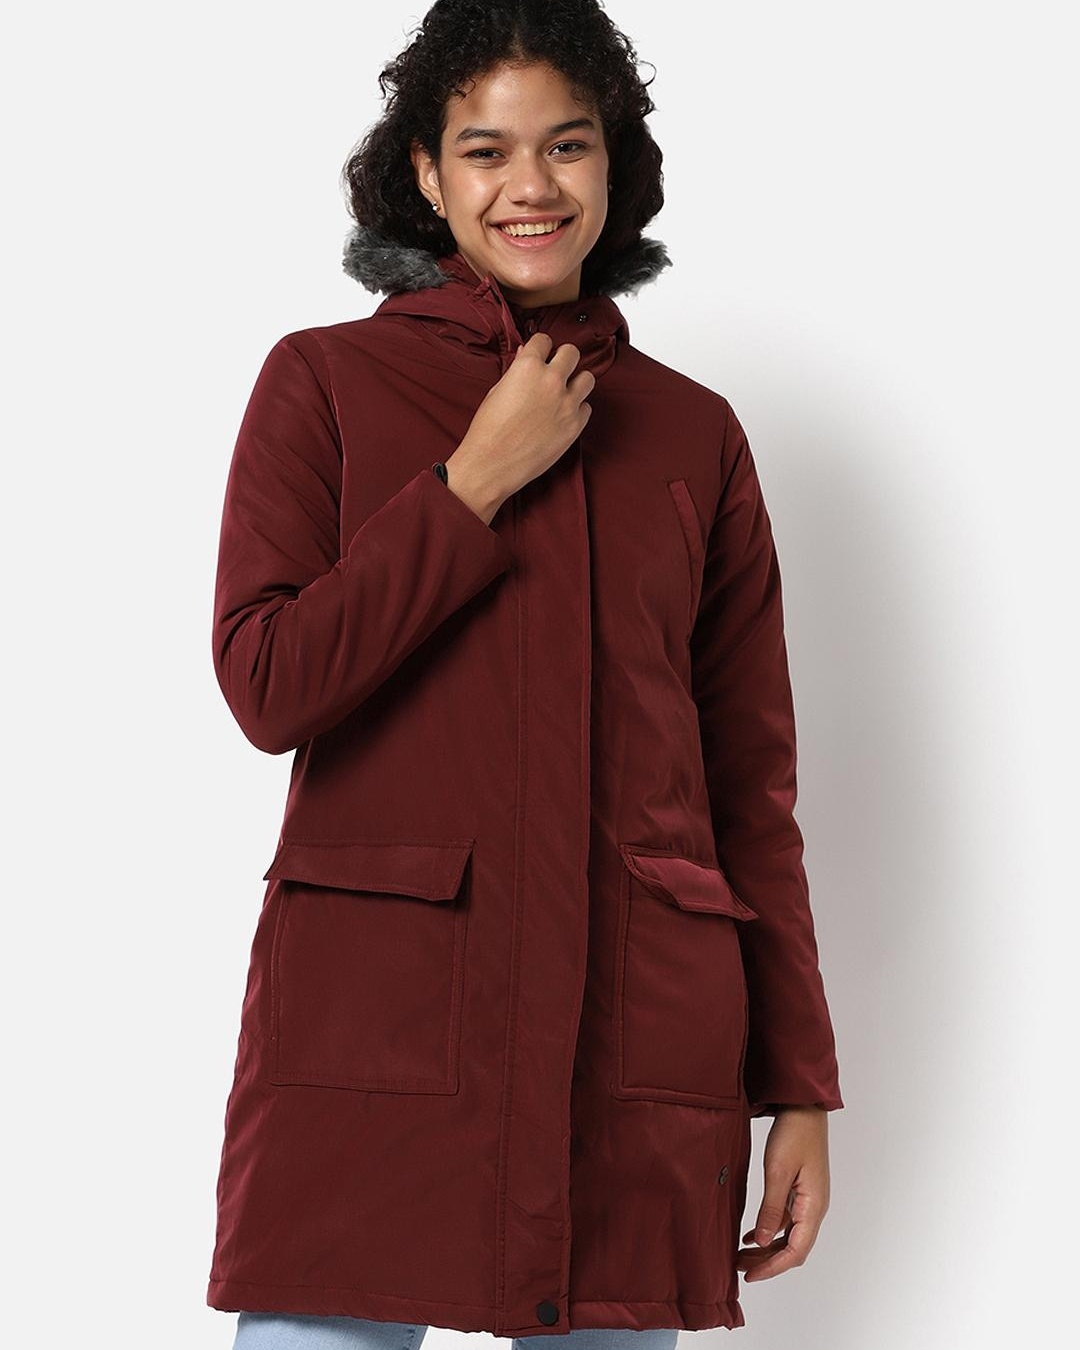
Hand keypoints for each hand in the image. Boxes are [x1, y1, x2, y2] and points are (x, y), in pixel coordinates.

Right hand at [446, 333, 594, 520]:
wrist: (492, 464)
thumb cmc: (489, 429)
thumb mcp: (497, 391)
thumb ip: (517, 370)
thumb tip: (526, 354)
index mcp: (528, 366)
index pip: (545, 340)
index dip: (540, 348)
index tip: (540, 356)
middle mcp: (551, 380)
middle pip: (572, 353)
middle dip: (563, 360)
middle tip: (555, 371)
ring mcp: (567, 403)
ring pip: (587, 378)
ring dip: (576, 382)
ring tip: (563, 392)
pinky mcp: (575, 425)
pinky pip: (586, 407)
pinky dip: (577, 409)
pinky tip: (562, 416)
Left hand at [736, 1105, 831, 1281]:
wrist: (804, 1108)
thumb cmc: (794, 1134)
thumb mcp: (778, 1171)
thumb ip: (771, 1208)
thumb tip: (762, 1241)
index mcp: (813, 1207)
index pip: (795, 1251)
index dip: (772, 1267)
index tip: (750, 1276)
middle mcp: (814, 1208)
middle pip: (793, 1248)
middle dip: (767, 1262)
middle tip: (738, 1266)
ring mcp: (809, 1200)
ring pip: (789, 1236)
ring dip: (767, 1248)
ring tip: (741, 1254)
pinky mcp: (801, 1191)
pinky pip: (787, 1221)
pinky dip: (769, 1231)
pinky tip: (751, 1235)